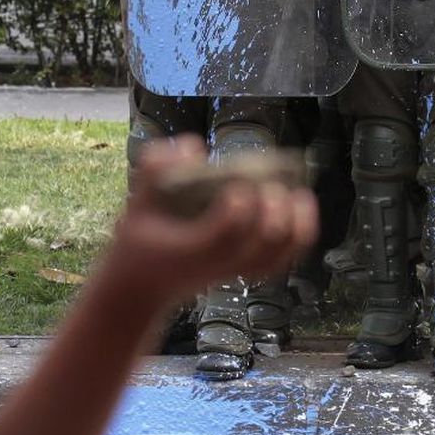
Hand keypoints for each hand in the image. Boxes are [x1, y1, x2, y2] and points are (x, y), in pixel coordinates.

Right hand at [99, 136, 317, 308]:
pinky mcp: (244, 272)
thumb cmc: (138, 242)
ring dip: (294, 223)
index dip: (239, 209)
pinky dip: (297, 236)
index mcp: (190, 247)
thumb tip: (193, 147)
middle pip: (261, 243)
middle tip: (270, 186)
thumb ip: (155, 171)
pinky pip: (281, 259)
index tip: (238, 186)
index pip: (225, 233)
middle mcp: (218, 262)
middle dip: (274, 211)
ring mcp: (235, 270)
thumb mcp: (135, 204)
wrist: (141, 287)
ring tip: (298, 193)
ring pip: (279, 254)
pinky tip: (299, 209)